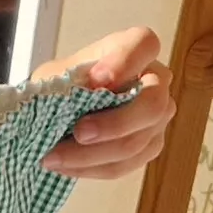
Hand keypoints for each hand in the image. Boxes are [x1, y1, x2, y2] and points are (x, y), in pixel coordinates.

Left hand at [36, 26, 175, 179]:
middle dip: (115, 124)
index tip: (96, 80)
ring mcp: (157, 116)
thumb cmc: (64, 84)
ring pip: (137, 141)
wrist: (60, 110)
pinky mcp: (149, 146)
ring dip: (92, 155)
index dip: (124, 62)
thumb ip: (69, 80)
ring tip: (55, 156)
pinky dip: (92, 167)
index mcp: (133, 49)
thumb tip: (76, 97)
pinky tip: (67, 165)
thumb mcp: (57, 75)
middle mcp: (154, 80)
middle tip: (79, 132)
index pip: (144, 45)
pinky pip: (126, 164)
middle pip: (153, 104)